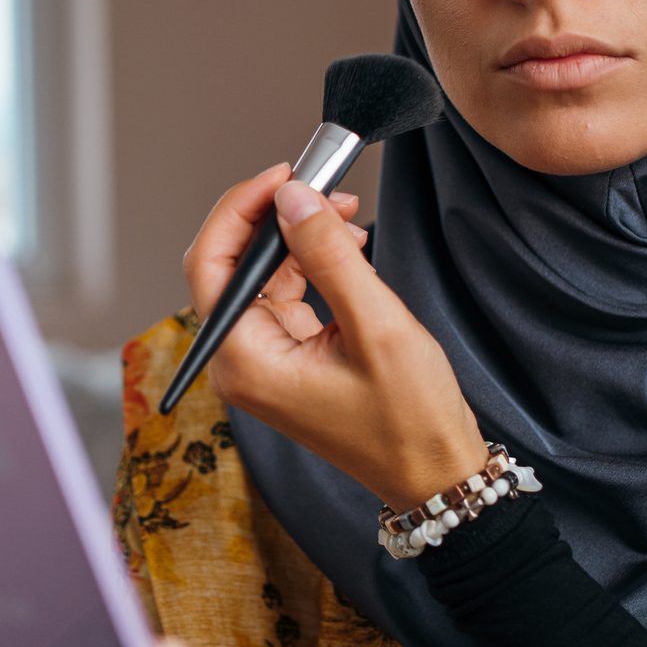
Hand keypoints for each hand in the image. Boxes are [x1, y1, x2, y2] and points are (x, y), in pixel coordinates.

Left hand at [182, 161, 485, 507]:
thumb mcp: (377, 327)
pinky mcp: (284, 357)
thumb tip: (293, 197)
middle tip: (323, 186)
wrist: (436, 472)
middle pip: (230, 264)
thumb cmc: (411, 420)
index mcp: (245, 361)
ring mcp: (261, 361)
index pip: (211, 263)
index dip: (241, 209)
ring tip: (346, 214)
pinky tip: (345, 245)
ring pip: (259, 274)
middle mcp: (240, 362)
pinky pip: (283, 293)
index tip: (284, 174)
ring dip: (297, 236)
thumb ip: (330, 256)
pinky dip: (310, 263)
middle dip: (275, 217)